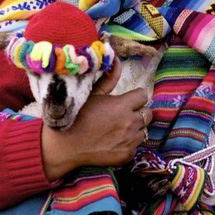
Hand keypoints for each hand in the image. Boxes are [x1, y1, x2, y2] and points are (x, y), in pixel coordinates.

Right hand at [41, 59, 152, 179]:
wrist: (66, 145)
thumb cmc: (77, 116)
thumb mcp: (92, 94)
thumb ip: (109, 78)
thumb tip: (116, 58)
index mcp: (122, 105)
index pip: (143, 95)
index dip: (134, 97)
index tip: (126, 101)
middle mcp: (130, 122)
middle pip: (148, 114)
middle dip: (138, 113)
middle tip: (122, 116)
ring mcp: (130, 141)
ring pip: (143, 131)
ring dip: (135, 129)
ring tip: (117, 130)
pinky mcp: (127, 155)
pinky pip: (136, 147)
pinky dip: (128, 144)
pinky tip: (114, 142)